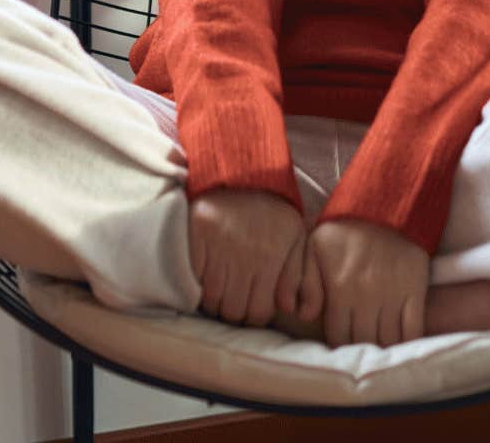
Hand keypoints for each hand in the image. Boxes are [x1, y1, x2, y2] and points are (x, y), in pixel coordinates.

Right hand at [187, 190, 306, 326]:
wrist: (241, 172)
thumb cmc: (272, 210)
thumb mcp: (295, 238)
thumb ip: (297, 276)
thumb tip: (292, 310)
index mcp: (271, 257)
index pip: (259, 311)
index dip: (254, 316)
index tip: (251, 308)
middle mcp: (244, 254)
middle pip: (233, 310)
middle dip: (234, 312)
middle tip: (234, 301)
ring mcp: (217, 245)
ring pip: (211, 298)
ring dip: (214, 301)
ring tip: (219, 290)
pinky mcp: (196, 235)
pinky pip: (192, 277)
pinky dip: (196, 283)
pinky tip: (204, 276)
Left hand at [301, 217, 428, 346]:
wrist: (385, 208)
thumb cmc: (344, 229)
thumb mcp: (314, 247)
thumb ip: (306, 282)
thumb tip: (303, 315)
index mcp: (340, 289)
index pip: (336, 335)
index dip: (336, 344)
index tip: (338, 344)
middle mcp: (366, 298)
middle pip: (362, 341)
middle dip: (357, 349)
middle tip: (357, 348)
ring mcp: (392, 297)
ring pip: (387, 340)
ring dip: (381, 348)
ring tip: (376, 347)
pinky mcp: (414, 292)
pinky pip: (413, 329)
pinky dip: (407, 342)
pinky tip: (400, 345)